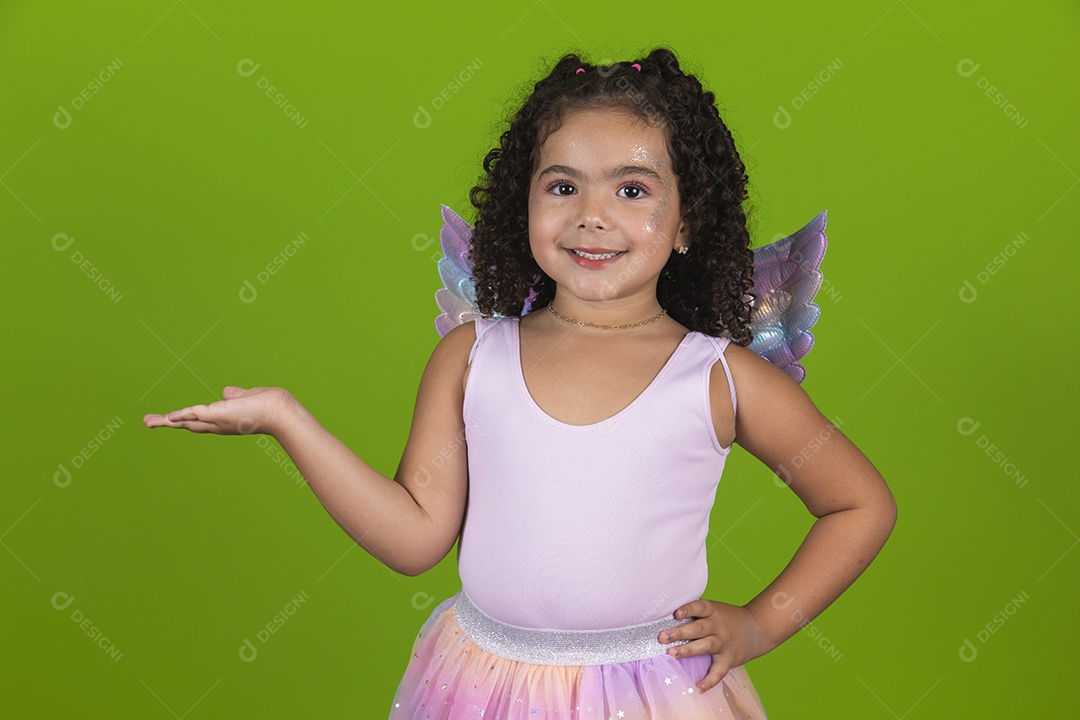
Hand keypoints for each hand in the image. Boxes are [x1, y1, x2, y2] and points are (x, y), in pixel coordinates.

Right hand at [143, 386, 296, 436]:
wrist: (280, 412)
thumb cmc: (269, 406)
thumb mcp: (247, 398)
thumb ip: (235, 396)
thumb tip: (227, 392)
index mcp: (223, 420)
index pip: (199, 419)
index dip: (184, 419)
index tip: (169, 418)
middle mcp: (218, 424)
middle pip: (187, 424)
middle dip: (167, 423)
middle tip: (148, 422)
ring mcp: (217, 420)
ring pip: (186, 421)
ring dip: (166, 420)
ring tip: (148, 421)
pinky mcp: (218, 414)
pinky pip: (194, 414)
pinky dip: (180, 415)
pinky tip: (167, 417)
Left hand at [659, 598, 764, 693]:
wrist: (758, 628)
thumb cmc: (728, 618)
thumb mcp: (715, 609)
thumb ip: (697, 611)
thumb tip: (667, 614)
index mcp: (714, 611)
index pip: (701, 607)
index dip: (689, 609)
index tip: (676, 613)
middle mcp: (719, 626)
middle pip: (699, 628)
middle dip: (680, 632)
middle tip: (662, 637)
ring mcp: (724, 643)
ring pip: (706, 646)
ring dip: (688, 650)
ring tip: (672, 653)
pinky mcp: (729, 659)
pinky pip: (719, 671)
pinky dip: (709, 681)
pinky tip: (697, 687)